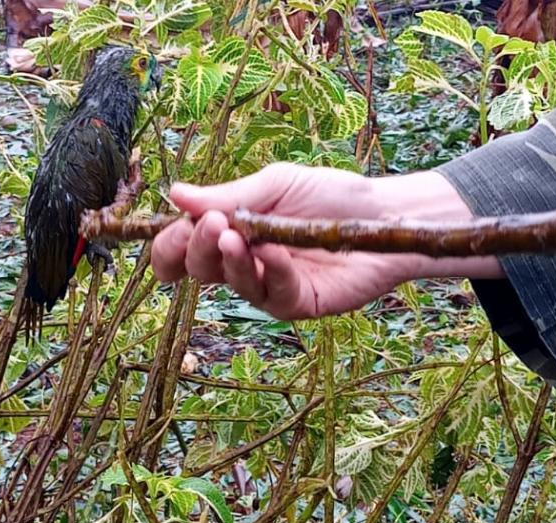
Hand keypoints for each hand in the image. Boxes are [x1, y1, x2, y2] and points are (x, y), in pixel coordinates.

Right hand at [151, 163, 503, 319]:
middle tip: (212, 225)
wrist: (384, 215)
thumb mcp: (275, 186)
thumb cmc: (330, 196)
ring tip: (234, 236)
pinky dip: (272, 271)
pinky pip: (274, 295)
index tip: (180, 225)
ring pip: (232, 284)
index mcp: (230, 232)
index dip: (172, 244)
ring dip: (230, 260)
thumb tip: (175, 194)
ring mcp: (269, 287)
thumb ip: (229, 197)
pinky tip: (274, 252)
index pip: (183, 248)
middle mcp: (243, 263)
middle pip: (198, 268)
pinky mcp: (297, 303)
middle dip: (198, 246)